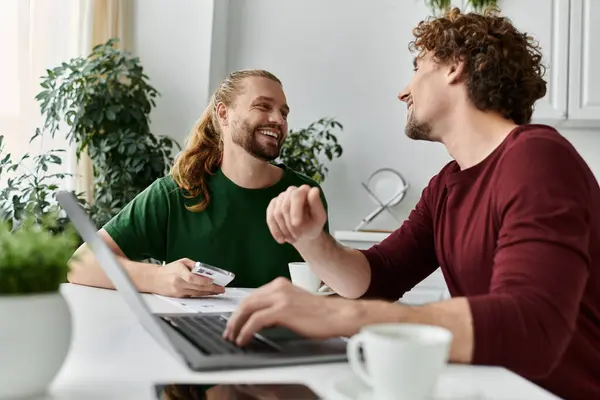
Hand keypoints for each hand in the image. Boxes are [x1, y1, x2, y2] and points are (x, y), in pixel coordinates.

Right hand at [152, 258, 224, 297]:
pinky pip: (193, 296)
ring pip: (197, 293)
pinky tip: (209, 293)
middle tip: (221, 288)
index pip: (191, 278)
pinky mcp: (179, 297)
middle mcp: (178, 282)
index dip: (202, 281)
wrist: (154, 279)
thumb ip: (194, 265)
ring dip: (209, 292)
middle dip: (211, 288)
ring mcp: (178, 291)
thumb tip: (206, 270)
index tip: (212, 281)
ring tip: (218, 291)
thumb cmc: (169, 269)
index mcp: (178, 271)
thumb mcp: (181, 262)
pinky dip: (202, 294)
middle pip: (197, 287)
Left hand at [223, 277, 361, 345]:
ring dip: (236, 324)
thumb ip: (277, 307)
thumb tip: (260, 320)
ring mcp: (280, 297)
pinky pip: (256, 320)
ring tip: (233, 337)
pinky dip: (246, 330)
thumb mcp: (294, 304)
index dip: (240, 310)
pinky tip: (244, 339)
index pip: (252, 296)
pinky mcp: (282, 309)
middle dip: (234, 318)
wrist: (337, 315)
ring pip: (247, 308)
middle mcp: (278, 287)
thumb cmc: (320, 313)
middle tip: (228, 331)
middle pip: (246, 301)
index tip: (234, 322)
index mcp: (280, 284)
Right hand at [266, 185, 326, 244]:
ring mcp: (281, 197)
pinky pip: (270, 218)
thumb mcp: (319, 218)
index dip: (295, 210)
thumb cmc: (313, 225)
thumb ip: (317, 204)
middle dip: (290, 224)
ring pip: (277, 213)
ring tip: (292, 239)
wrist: (304, 234)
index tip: (296, 224)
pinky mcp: (273, 205)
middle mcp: (292, 190)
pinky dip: (275, 230)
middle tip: (297, 236)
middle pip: (284, 206)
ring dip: (284, 229)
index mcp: (305, 191)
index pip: (296, 195)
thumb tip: (314, 190)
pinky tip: (281, 239)